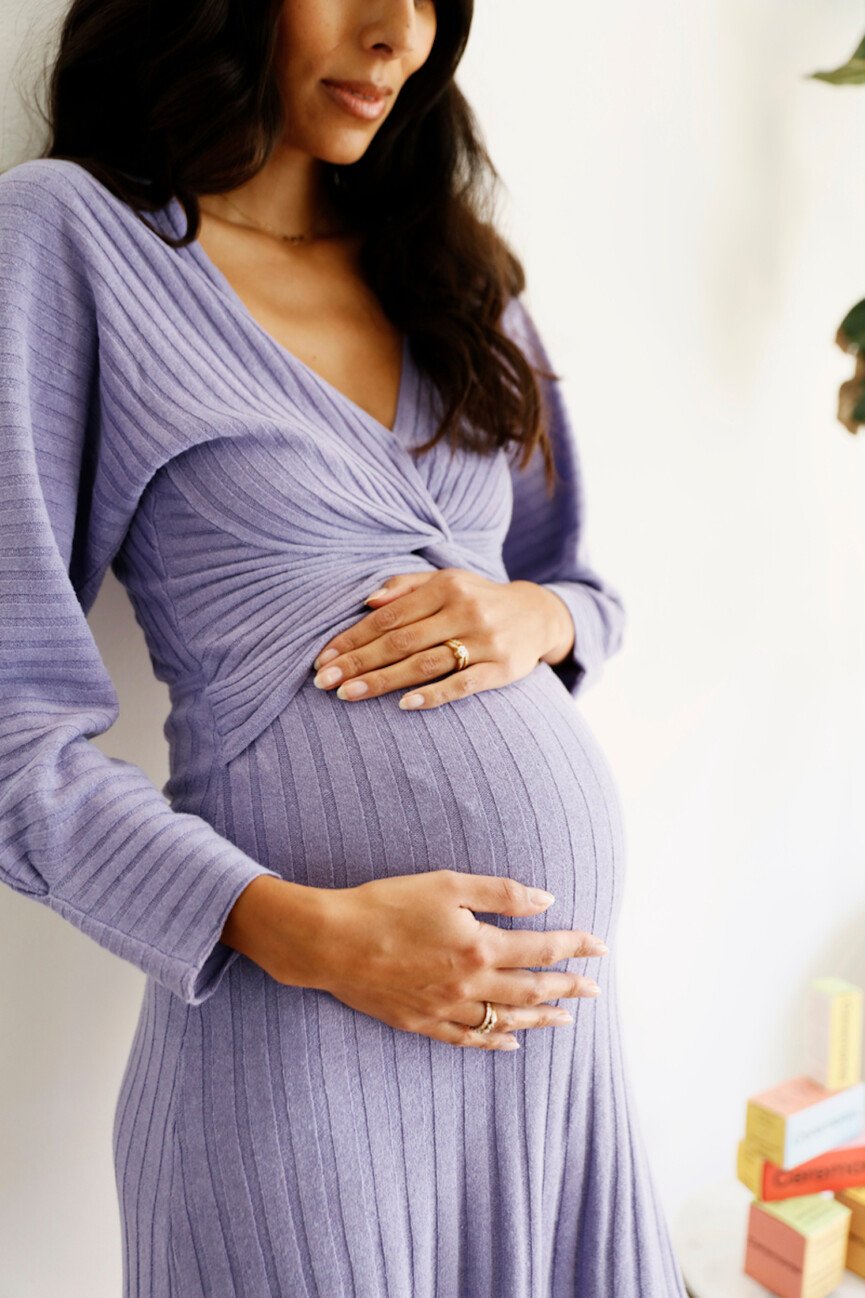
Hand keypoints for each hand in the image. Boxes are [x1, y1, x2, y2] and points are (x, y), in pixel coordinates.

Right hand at [226, 871, 608, 1050]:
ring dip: (540, 1019)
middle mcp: (470, 985)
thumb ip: (501, 893)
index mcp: (480, 947)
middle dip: (567, 987)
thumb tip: (547, 901)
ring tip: (565, 1018)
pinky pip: (468, 1039)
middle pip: (532, 989)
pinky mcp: (421, 1022)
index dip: (575, 947)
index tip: (600, 947)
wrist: (331, 941)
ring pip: (506, 1020)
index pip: (543, 949)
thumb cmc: (387, 904)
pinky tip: (511, 1042)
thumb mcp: (447, 884)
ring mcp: (446, 1009)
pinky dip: (495, 1041)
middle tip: (594, 989)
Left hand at [310, 568, 575, 710]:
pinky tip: (405, 705)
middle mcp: (465, 611)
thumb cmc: (479, 599)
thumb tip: (367, 601)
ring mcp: (484, 641)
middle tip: (324, 681)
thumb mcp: (448, 581)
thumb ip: (406, 586)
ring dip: (383, 680)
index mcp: (446, 587)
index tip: (324, 658)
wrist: (539, 615)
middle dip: (358, 662)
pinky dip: (434, 695)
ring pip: (425, 663)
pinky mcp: (501, 668)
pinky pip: (463, 684)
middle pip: (401, 640)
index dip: (353, 637)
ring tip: (349, 695)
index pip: (389, 616)